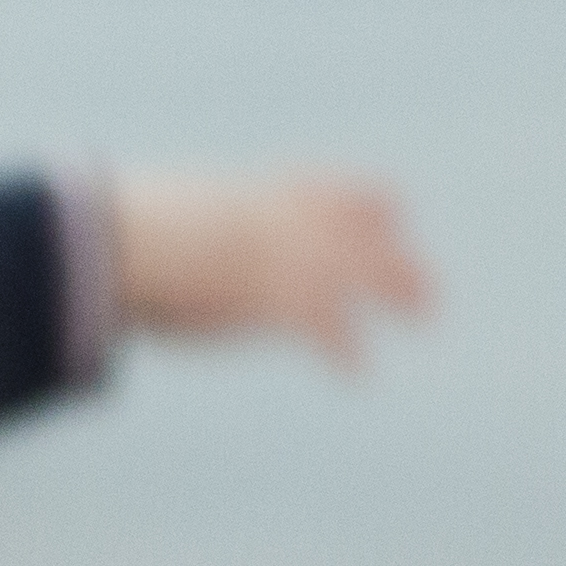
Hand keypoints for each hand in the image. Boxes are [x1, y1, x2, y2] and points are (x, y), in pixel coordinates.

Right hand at [109, 169, 434, 366]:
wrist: (139, 241)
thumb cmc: (136, 229)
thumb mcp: (181, 214)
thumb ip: (200, 224)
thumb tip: (173, 234)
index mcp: (275, 192)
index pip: (347, 191)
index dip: (374, 208)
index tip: (394, 215)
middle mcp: (302, 221)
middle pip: (377, 235)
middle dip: (404, 264)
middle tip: (429, 292)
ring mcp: (304, 258)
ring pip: (379, 273)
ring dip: (404, 296)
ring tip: (423, 319)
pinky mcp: (294, 302)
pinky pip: (335, 332)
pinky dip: (347, 355)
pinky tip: (356, 374)